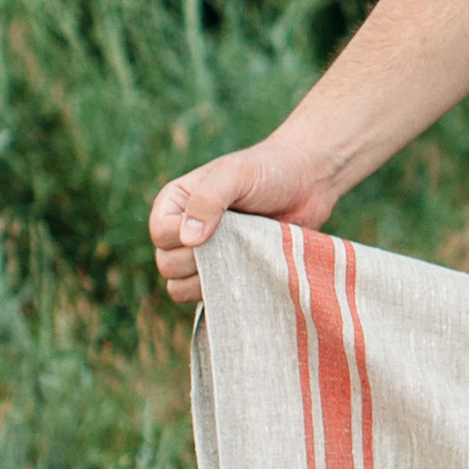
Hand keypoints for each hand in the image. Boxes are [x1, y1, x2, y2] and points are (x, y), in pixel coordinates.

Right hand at [147, 138, 340, 306]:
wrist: (308, 183)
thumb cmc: (268, 171)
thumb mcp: (236, 175)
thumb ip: (209, 200)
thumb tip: (188, 240)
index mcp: (175, 204)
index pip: (160, 234)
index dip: (182, 236)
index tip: (218, 226)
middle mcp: (183, 231)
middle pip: (167, 265)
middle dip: (199, 259)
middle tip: (235, 241)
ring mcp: (205, 256)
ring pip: (182, 287)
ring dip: (212, 278)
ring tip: (244, 254)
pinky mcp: (227, 274)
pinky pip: (211, 298)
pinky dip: (226, 292)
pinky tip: (250, 271)